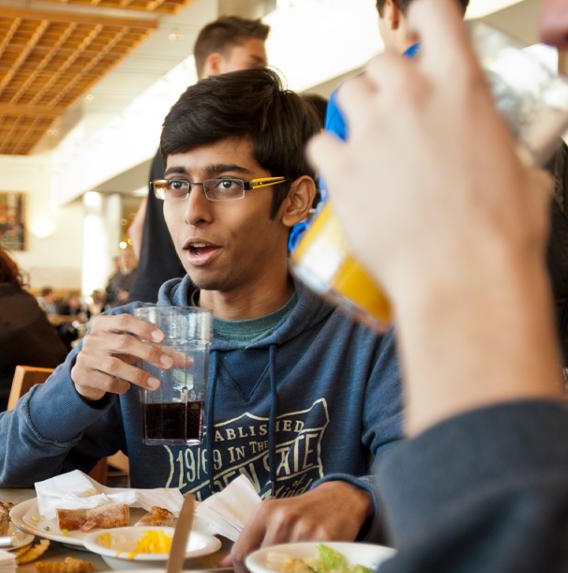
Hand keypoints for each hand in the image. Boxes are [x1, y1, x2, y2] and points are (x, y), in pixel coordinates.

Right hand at [70, 314, 184, 400]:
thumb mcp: (129, 350)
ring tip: (155, 384)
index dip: (143, 327)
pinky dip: (120, 386)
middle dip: (148, 353)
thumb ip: (154, 351)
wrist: (84, 375)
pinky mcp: (82, 375)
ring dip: (138, 375)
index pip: (123, 320)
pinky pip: (106, 381)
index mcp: (103, 324)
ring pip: (115, 365)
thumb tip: (187, 361)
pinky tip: (127, 388)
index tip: (162, 337)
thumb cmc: (113, 356)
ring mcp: (86, 357)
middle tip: (168, 364)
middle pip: (123, 342)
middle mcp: (93, 338)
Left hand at [227, 481, 371, 572]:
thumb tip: (225, 563)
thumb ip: (250, 538)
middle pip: (261, 562)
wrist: (340, 499)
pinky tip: (308, 570)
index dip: (241, 572)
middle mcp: (282, 519)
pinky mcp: (325, 540)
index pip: (241, 551)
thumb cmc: (301, 512)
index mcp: (264, 512)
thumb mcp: (272, 516)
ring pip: (283, 568)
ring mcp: (304, 529)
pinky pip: (307, 568)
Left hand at [308, 0, 560, 431]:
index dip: (422, 13)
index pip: (435, 13)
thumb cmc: (500, 233)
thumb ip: (497, 146)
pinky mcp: (341, 169)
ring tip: (369, 145)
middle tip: (395, 116)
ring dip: (355, 113)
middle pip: (378, 62)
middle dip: (385, 84)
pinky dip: (329, 155)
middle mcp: (411, 98)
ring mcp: (371, 131)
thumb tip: (500, 158)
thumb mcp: (520, 171)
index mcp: (462, 85)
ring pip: (345, 95)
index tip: (417, 26)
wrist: (463, 277)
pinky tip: (344, 174)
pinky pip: (319, 144)